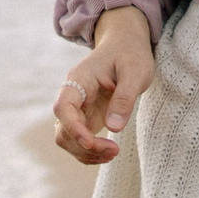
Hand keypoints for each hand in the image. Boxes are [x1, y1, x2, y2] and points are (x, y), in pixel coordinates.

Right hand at [53, 6, 155, 165]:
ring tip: (114, 153)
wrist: (125, 44)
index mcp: (78, 80)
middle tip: (115, 151)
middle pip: (63, 129)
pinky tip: (109, 152)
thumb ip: (124, 98)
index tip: (92, 143)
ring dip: (86, 153)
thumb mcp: (135, 72)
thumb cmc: (130, 54)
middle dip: (84, 146)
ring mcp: (77, 108)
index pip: (63, 108)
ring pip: (67, 139)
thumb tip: (113, 127)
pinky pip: (79, 140)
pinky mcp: (85, 117)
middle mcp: (72, 95)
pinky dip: (90, 151)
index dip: (73, 128)